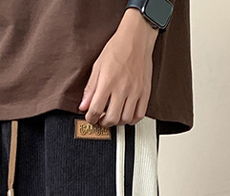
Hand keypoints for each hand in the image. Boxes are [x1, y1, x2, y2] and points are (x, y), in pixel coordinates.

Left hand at [78, 9, 158, 126]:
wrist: (136, 38)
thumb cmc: (117, 49)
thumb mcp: (98, 66)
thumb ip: (90, 89)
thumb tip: (83, 106)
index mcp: (107, 82)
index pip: (95, 110)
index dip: (90, 118)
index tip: (90, 117)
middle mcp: (122, 88)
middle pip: (111, 119)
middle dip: (103, 122)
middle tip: (101, 119)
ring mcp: (135, 91)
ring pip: (125, 119)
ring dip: (117, 122)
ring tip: (113, 115)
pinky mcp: (145, 92)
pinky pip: (139, 114)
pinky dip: (131, 119)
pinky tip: (126, 114)